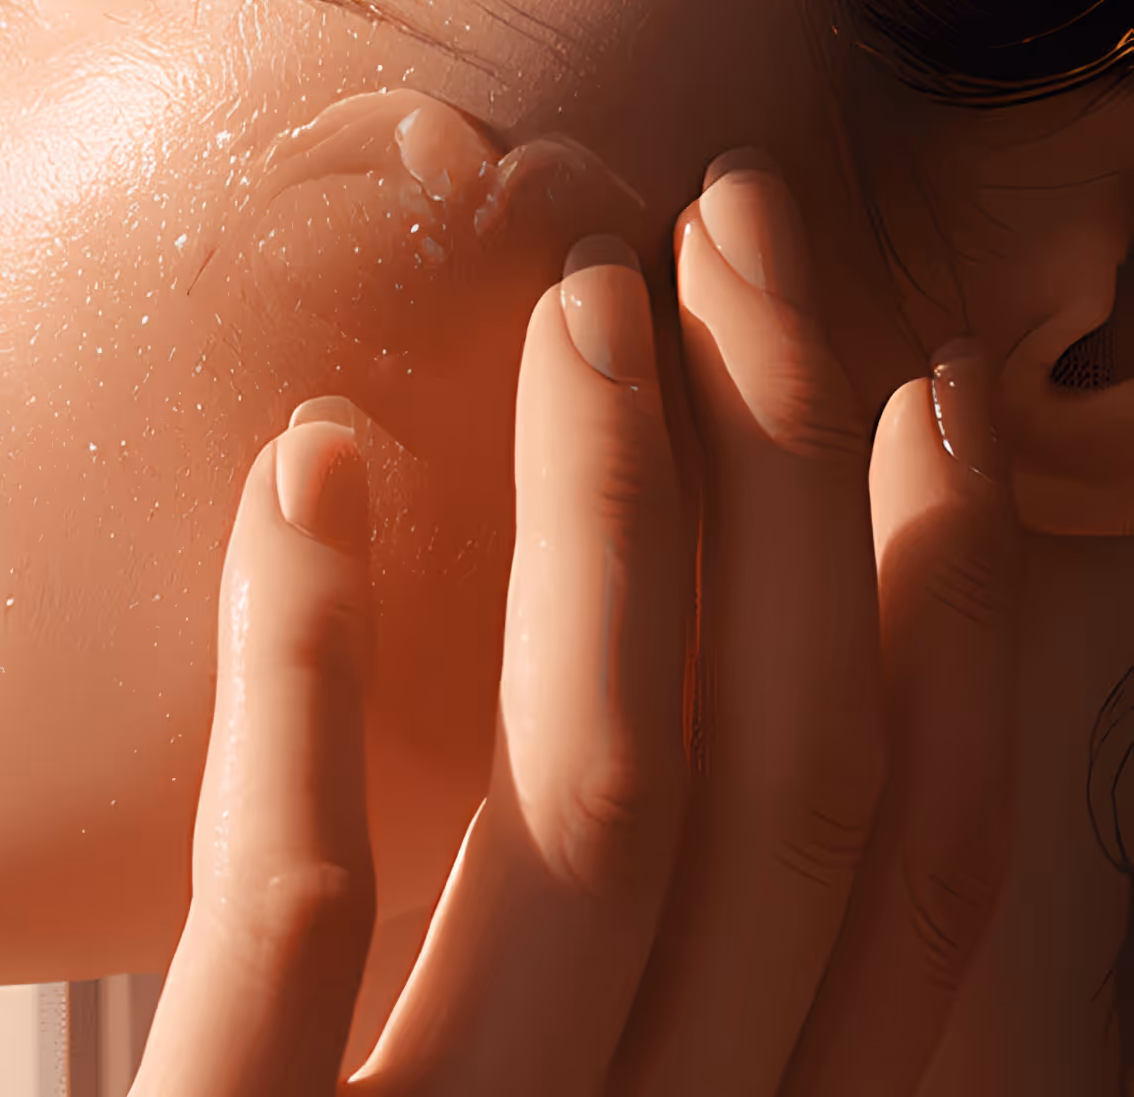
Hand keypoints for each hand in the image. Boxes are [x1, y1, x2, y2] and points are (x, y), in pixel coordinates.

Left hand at [130, 150, 1021, 1096]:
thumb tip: (704, 680)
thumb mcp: (588, 1092)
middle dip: (782, 474)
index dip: (948, 608)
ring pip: (588, 802)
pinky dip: (302, 670)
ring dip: (593, 514)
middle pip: (774, 781)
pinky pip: (296, 907)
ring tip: (571, 303)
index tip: (921, 387)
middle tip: (735, 234)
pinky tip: (310, 472)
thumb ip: (656, 967)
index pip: (916, 866)